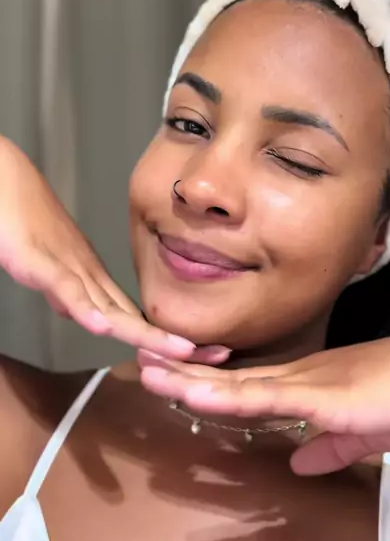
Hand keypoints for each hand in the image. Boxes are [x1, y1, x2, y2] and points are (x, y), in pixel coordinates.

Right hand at [0, 137, 227, 363]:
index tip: (200, 361)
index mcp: (91, 278)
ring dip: (144, 332)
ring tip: (180, 351)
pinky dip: (84, 308)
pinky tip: (102, 327)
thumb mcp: (49, 268)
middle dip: (173, 342)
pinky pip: (64, 286)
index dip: (164, 343)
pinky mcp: (38, 260)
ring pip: (110, 307)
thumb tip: (85, 317)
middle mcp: (87, 273)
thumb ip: (68, 292)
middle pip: (134, 317)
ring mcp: (66, 266)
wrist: (2, 179)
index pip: (133, 318)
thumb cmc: (23, 220)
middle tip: (218, 357)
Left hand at [137, 325, 389, 472]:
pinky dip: (225, 395)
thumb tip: (297, 461)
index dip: (210, 382)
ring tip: (148, 373)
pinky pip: (264, 396)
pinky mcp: (321, 394)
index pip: (249, 384)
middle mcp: (300, 375)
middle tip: (143, 364)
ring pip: (236, 383)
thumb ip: (330, 447)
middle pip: (231, 376)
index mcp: (310, 384)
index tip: (175, 379)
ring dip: (190, 380)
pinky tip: (194, 393)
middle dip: (185, 373)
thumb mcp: (365, 432)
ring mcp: (307, 382)